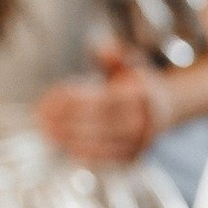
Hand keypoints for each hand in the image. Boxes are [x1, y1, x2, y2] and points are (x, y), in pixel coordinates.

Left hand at [35, 42, 157, 165]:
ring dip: (69, 138)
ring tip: (46, 130)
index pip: (106, 101)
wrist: (166, 109)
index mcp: (145, 95)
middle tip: (41, 117)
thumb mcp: (130, 61)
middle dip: (68, 121)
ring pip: (101, 143)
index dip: (77, 101)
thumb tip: (104, 48)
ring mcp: (140, 143)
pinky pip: (104, 159)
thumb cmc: (137, 83)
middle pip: (101, 124)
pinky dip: (81, 152)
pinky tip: (63, 143)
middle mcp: (145, 122)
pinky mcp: (132, 158)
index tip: (52, 97)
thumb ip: (116, 53)